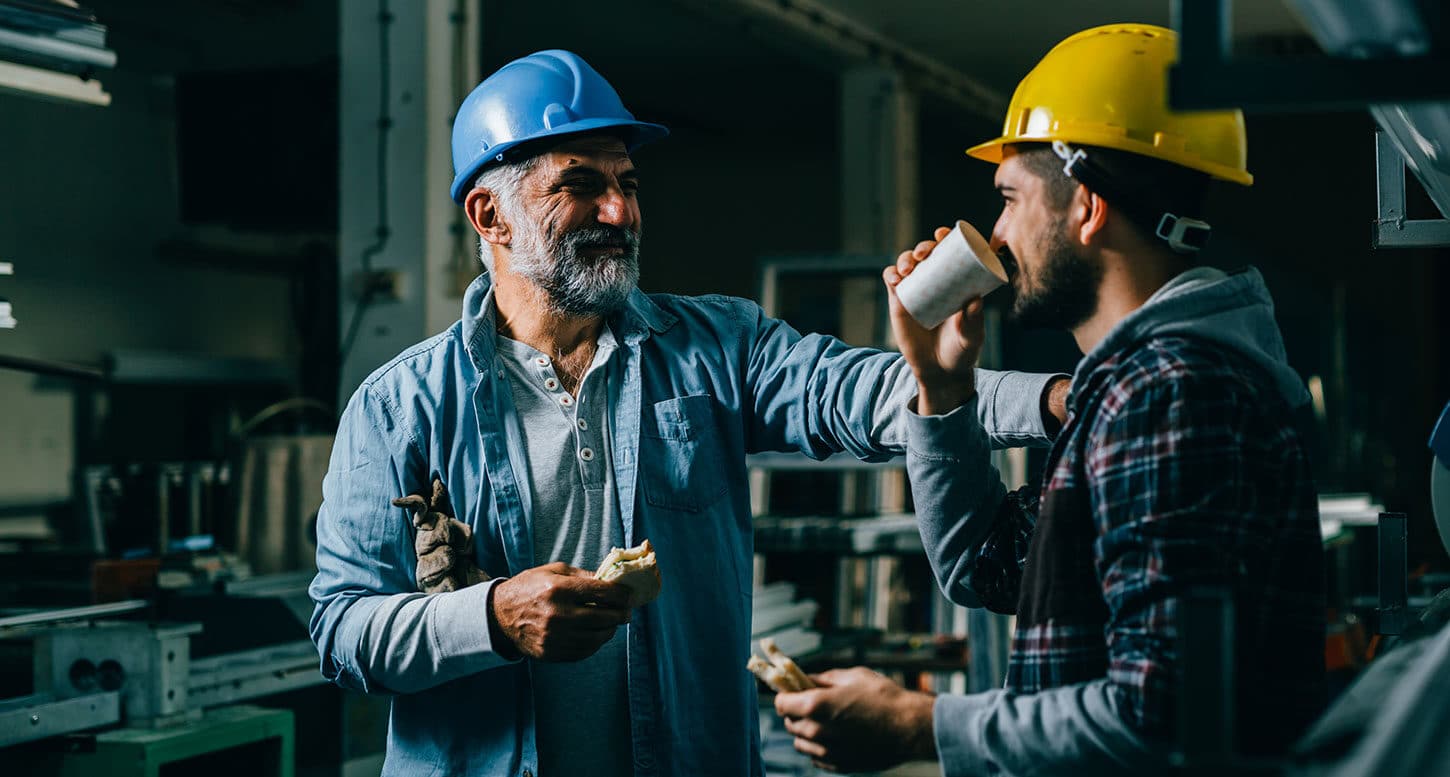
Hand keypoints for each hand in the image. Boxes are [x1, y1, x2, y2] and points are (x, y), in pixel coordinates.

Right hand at [487, 562, 630, 661]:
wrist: (499, 616)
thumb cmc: (529, 588)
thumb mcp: (554, 571)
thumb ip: (583, 576)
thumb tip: (612, 583)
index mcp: (559, 589)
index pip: (603, 593)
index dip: (622, 595)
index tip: (629, 596)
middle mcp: (558, 615)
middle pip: (605, 617)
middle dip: (621, 614)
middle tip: (626, 612)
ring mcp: (555, 637)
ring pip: (598, 637)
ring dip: (610, 630)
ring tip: (611, 623)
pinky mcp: (552, 653)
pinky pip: (584, 651)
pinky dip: (595, 643)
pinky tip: (596, 634)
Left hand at [774, 667, 935, 772]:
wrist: (911, 728)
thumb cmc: (885, 698)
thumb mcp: (852, 676)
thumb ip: (824, 679)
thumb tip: (808, 680)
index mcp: (815, 706)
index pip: (780, 703)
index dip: (785, 695)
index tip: (791, 692)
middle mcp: (816, 731)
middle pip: (789, 724)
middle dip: (796, 713)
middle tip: (811, 704)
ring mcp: (827, 751)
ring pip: (801, 743)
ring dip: (806, 731)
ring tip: (824, 721)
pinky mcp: (839, 765)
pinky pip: (816, 757)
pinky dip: (820, 747)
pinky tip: (836, 736)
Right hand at [884, 226, 986, 414]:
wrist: (940, 371)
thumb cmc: (962, 351)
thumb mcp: (972, 336)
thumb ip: (974, 321)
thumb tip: (975, 300)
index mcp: (955, 282)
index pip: (949, 254)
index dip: (944, 239)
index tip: (943, 234)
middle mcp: (934, 282)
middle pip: (925, 254)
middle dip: (922, 247)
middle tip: (924, 254)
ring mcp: (915, 291)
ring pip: (905, 264)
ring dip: (904, 258)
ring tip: (908, 268)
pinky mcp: (899, 303)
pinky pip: (891, 282)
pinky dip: (890, 275)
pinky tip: (895, 279)